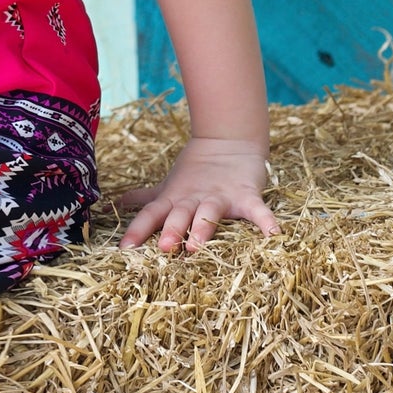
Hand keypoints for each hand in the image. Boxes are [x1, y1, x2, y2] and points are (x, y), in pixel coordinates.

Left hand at [115, 138, 278, 252]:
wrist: (227, 142)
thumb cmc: (194, 173)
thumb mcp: (169, 188)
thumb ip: (147, 200)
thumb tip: (119, 204)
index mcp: (174, 200)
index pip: (151, 215)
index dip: (137, 230)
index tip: (124, 249)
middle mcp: (193, 200)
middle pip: (180, 215)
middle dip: (172, 231)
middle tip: (164, 249)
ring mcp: (220, 197)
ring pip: (209, 213)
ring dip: (203, 229)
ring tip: (197, 248)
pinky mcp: (246, 195)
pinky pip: (257, 210)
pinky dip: (266, 221)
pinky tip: (273, 235)